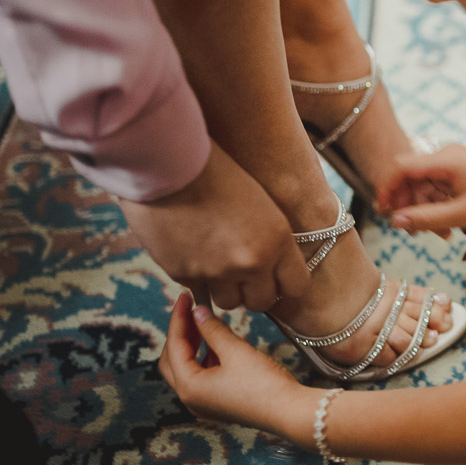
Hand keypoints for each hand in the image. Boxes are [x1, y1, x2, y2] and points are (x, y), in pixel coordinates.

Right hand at [120, 140, 310, 310]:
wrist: (169, 162)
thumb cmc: (217, 171)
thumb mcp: (260, 203)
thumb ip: (270, 239)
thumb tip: (270, 265)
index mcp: (277, 239)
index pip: (296, 286)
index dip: (284, 283)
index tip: (275, 276)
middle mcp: (251, 261)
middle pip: (261, 302)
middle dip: (254, 291)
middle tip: (244, 273)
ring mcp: (216, 272)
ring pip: (228, 302)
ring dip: (225, 288)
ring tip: (215, 261)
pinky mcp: (184, 274)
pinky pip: (197, 287)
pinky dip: (196, 275)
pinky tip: (191, 248)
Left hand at [158, 292, 306, 434]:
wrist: (289, 412)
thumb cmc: (264, 385)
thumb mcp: (236, 351)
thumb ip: (213, 329)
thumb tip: (198, 312)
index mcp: (189, 387)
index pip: (174, 346)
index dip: (179, 318)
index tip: (185, 297)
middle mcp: (191, 398)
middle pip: (172, 359)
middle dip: (181, 333)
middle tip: (191, 310)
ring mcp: (204, 403)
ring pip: (187, 368)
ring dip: (192, 344)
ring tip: (205, 322)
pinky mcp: (218, 403)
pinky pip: (202, 376)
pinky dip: (204, 356)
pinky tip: (219, 342)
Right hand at [377, 143, 465, 234]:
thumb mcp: (462, 215)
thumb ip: (427, 218)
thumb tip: (396, 221)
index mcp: (446, 160)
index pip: (402, 167)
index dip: (387, 188)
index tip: (382, 211)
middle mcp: (447, 155)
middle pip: (411, 177)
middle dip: (408, 204)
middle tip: (412, 232)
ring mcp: (454, 162)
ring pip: (424, 184)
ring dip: (423, 208)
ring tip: (435, 234)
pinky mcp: (460, 170)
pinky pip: (437, 186)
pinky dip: (436, 204)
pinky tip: (445, 226)